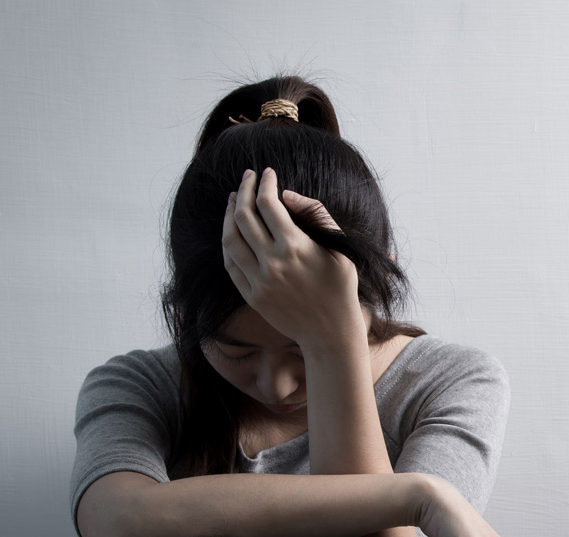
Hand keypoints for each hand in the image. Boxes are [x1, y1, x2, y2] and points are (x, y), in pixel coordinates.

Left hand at [221, 167, 364, 349]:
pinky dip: (228, 242)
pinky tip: (232, 230)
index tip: (267, 173)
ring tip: (235, 199)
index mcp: (295, 247)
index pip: (268, 203)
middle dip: (243, 190)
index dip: (264, 183)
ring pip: (230, 239)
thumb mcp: (339, 247)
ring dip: (229, 214)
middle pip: (244, 216)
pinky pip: (230, 263)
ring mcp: (259, 281)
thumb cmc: (340, 287)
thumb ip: (316, 214)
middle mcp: (272, 262)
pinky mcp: (252, 296)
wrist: (330, 331)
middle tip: (247, 177)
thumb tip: (287, 194)